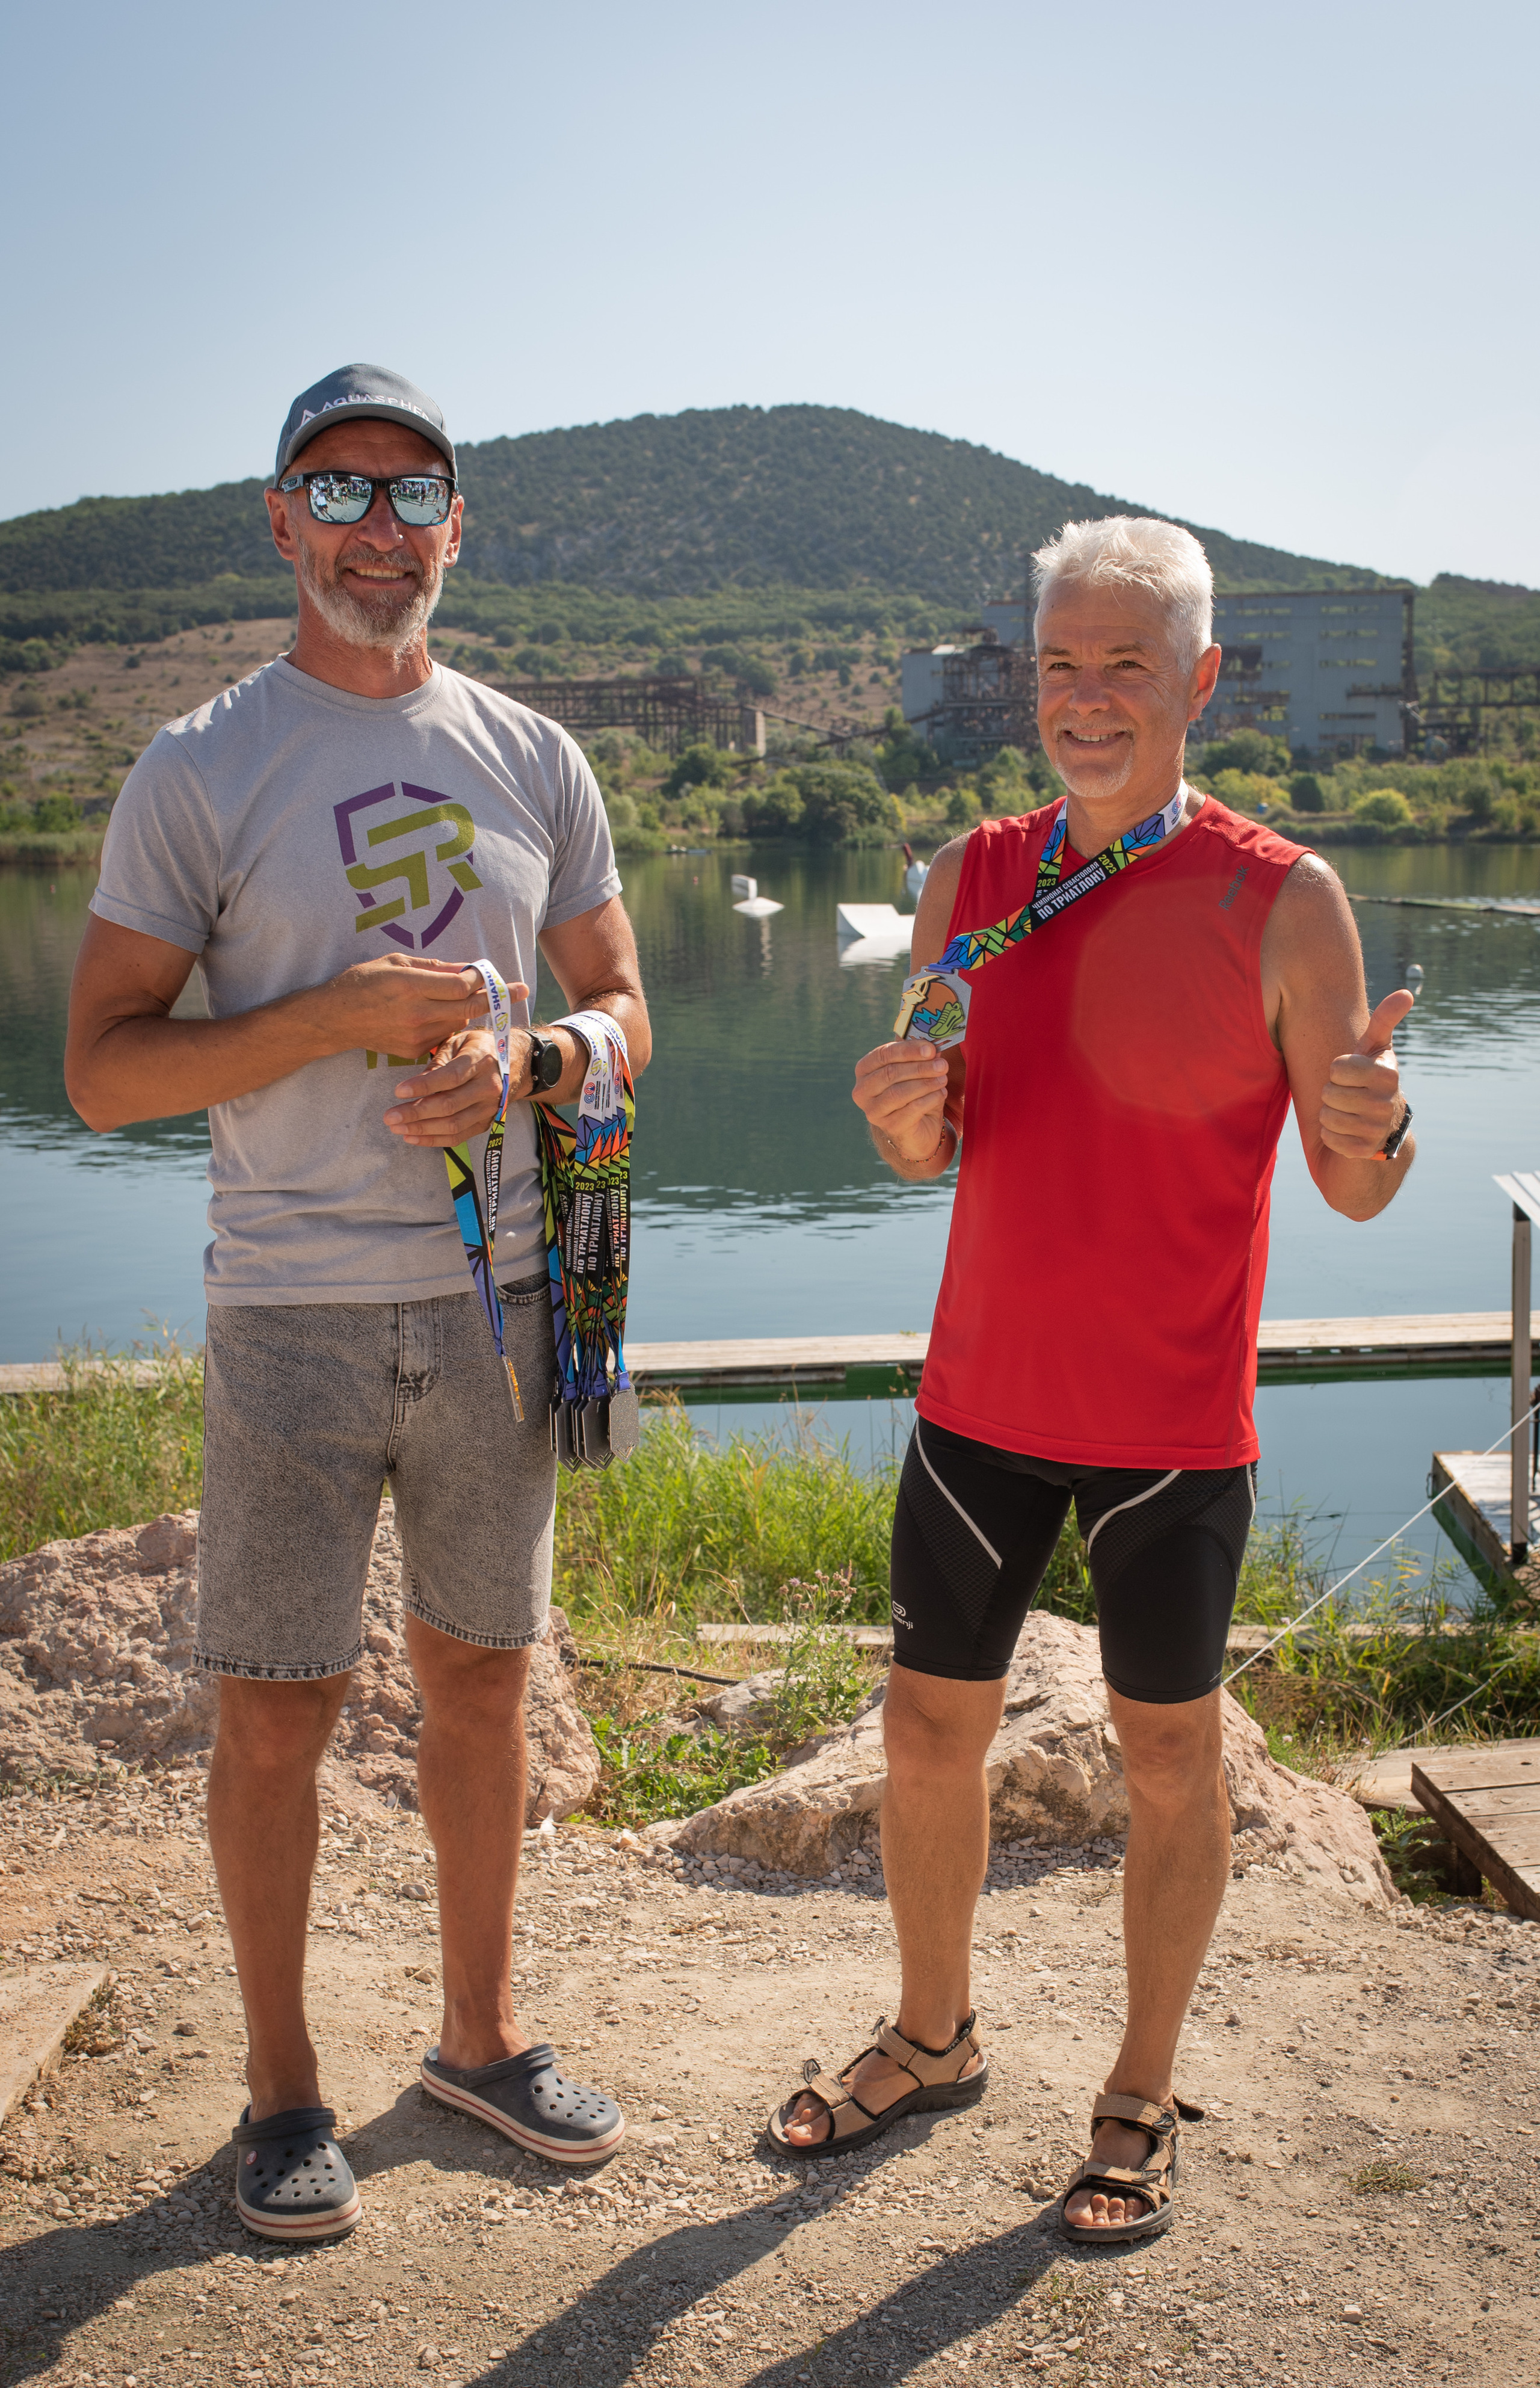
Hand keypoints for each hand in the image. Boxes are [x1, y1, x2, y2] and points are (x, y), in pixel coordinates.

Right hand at [313, 955, 516, 1058]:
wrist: (335, 1020)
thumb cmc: (362, 982)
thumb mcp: (395, 963)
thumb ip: (433, 967)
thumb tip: (464, 968)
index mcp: (411, 986)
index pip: (461, 986)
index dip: (480, 979)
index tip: (493, 973)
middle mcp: (416, 1013)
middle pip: (468, 1006)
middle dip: (495, 996)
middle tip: (521, 988)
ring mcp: (416, 1035)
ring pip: (458, 1021)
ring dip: (469, 1008)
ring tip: (476, 996)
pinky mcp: (413, 1050)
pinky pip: (443, 1034)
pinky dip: (449, 1023)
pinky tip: (441, 1013)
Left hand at [383, 1030, 505, 1146]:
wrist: (517, 1064)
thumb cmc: (480, 1048)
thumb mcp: (460, 1042)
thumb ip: (438, 1061)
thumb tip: (415, 1084)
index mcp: (480, 1061)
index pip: (450, 1077)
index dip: (423, 1086)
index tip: (398, 1092)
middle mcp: (488, 1087)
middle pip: (449, 1105)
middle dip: (416, 1113)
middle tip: (389, 1117)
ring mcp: (489, 1108)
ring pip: (453, 1125)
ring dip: (421, 1130)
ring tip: (396, 1128)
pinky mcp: (486, 1122)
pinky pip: (458, 1136)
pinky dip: (433, 1140)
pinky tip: (412, 1137)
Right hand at [853, 1037, 950, 1165]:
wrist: (918, 1128)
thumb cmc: (914, 1093)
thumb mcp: (916, 1071)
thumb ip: (920, 1056)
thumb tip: (933, 1043)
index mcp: (864, 1070)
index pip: (883, 1055)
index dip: (908, 1050)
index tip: (930, 1049)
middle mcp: (862, 1091)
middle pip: (890, 1073)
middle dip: (919, 1067)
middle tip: (942, 1064)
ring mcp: (873, 1111)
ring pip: (899, 1092)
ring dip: (925, 1083)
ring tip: (943, 1078)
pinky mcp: (890, 1127)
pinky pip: (911, 1110)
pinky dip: (929, 1099)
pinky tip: (941, 1093)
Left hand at [1320, 989, 1413, 1160]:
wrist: (1378, 1127)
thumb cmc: (1369, 1079)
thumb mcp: (1375, 1048)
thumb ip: (1385, 1020)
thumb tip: (1407, 992)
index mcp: (1388, 1074)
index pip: (1337, 1067)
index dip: (1337, 1071)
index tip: (1351, 1075)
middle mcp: (1387, 1102)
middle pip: (1329, 1093)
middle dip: (1331, 1094)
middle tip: (1348, 1096)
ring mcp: (1377, 1129)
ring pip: (1327, 1116)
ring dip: (1329, 1114)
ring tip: (1346, 1112)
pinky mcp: (1365, 1151)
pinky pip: (1330, 1139)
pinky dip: (1331, 1136)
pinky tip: (1346, 1131)